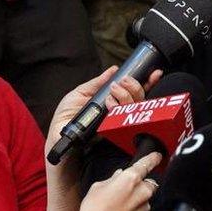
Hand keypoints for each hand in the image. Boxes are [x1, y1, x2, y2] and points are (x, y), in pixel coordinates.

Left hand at [45, 66, 163, 156]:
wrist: (57, 140)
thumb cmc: (64, 120)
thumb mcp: (78, 95)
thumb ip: (96, 83)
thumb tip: (113, 70)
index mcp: (112, 103)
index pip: (133, 93)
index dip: (145, 83)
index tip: (153, 74)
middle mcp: (119, 114)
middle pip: (139, 99)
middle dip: (134, 87)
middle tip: (123, 82)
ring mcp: (118, 125)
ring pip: (135, 109)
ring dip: (126, 96)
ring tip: (113, 91)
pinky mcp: (116, 135)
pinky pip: (127, 122)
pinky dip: (122, 109)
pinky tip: (112, 104)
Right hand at [77, 151, 161, 210]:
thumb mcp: (97, 188)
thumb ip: (112, 179)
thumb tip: (117, 176)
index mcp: (130, 178)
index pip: (147, 163)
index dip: (153, 158)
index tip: (156, 156)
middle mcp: (141, 191)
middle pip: (147, 182)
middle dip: (138, 184)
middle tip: (123, 189)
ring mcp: (143, 206)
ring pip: (144, 197)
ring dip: (135, 198)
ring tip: (117, 205)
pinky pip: (140, 210)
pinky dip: (133, 210)